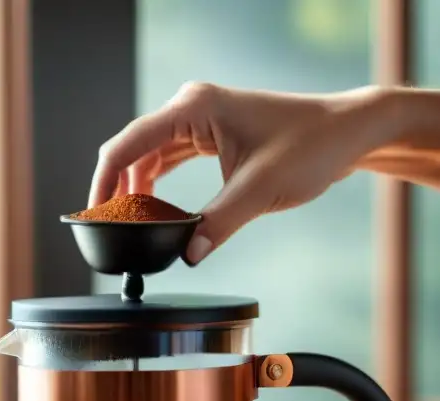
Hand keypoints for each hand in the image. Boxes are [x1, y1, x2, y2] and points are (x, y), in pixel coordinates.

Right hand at [89, 82, 397, 263]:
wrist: (346, 132)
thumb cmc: (311, 146)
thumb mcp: (261, 190)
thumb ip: (219, 223)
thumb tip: (188, 254)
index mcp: (194, 108)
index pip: (128, 144)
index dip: (104, 182)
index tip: (93, 215)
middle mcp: (191, 107)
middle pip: (133, 149)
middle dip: (118, 189)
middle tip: (107, 229)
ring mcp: (201, 118)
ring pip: (150, 155)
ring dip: (137, 188)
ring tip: (126, 225)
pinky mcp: (212, 132)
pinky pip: (171, 158)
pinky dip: (158, 184)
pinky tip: (154, 210)